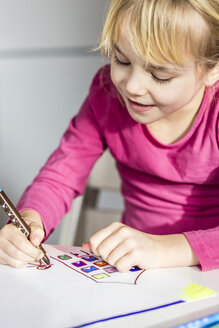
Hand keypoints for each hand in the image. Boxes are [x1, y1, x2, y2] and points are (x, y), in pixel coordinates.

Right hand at [0, 209, 44, 267]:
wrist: (19, 230)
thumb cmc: (26, 228)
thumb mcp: (34, 225)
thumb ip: (37, 231)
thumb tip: (36, 241)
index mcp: (9, 230)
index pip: (21, 244)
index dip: (32, 250)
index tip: (40, 253)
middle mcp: (1, 240)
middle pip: (17, 254)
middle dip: (31, 257)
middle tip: (38, 256)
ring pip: (15, 262)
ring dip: (27, 260)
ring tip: (31, 255)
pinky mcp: (0, 258)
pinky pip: (13, 265)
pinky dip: (22, 262)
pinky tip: (24, 256)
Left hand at [83, 222, 198, 271]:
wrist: (158, 248)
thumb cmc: (135, 245)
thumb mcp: (118, 239)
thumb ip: (101, 242)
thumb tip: (85, 246)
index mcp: (115, 226)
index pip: (94, 240)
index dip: (97, 250)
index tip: (105, 252)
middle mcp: (122, 231)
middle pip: (101, 251)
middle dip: (107, 258)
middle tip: (118, 256)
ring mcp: (130, 241)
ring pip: (110, 260)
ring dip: (117, 264)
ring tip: (126, 258)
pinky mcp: (137, 252)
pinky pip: (120, 266)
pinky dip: (124, 268)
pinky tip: (131, 263)